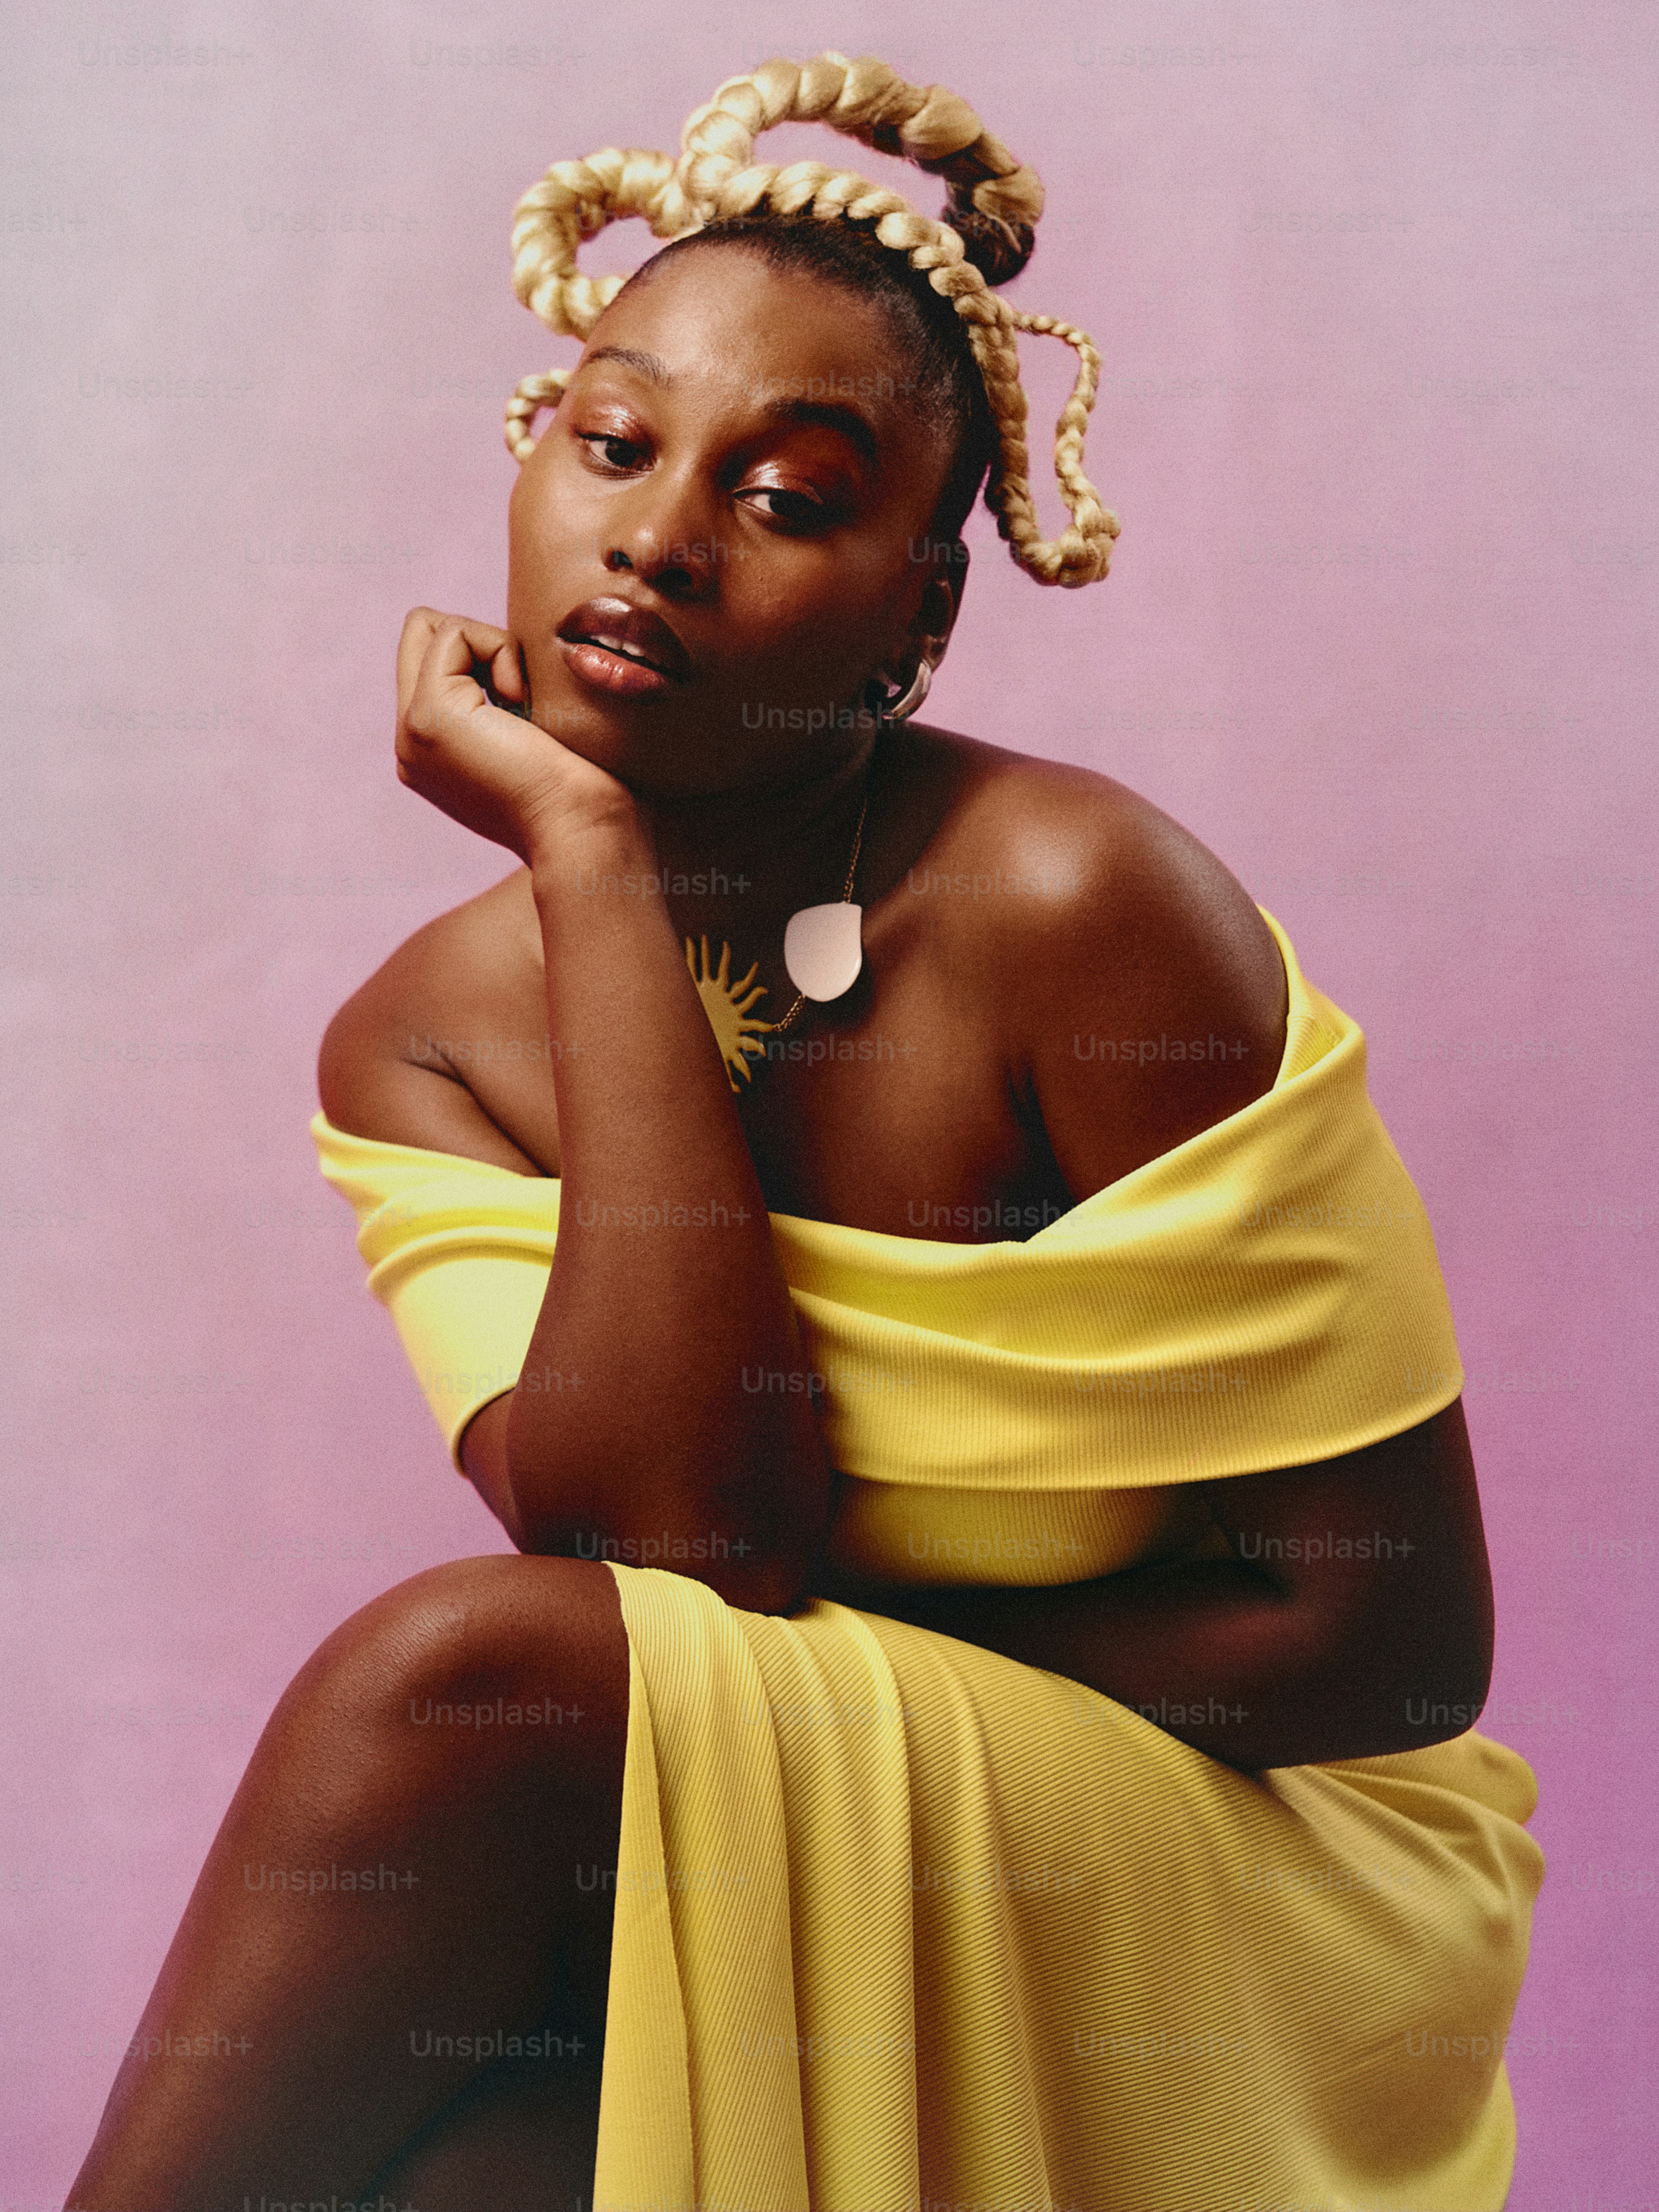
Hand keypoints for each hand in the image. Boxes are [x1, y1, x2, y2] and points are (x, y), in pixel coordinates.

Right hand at [395, 608, 637, 860]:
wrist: (584, 831)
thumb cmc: (582, 792)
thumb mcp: (532, 740)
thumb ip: (502, 706)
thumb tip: (509, 673)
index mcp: (432, 754)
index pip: (430, 660)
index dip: (482, 654)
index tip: (527, 703)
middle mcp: (411, 744)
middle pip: (420, 635)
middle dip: (476, 640)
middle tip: (520, 692)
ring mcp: (411, 731)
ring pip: (436, 629)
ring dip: (494, 649)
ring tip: (525, 706)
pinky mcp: (429, 715)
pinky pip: (454, 632)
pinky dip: (500, 651)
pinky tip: (523, 703)